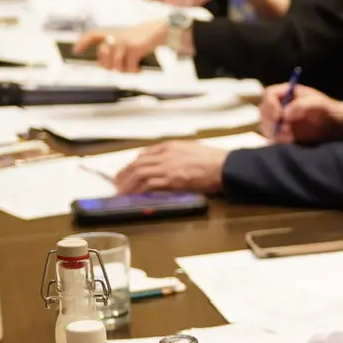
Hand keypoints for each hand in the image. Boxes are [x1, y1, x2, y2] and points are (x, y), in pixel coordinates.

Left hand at [75, 20, 163, 72]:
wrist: (154, 31)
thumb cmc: (136, 38)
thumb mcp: (122, 40)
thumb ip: (111, 49)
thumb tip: (103, 65)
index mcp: (109, 33)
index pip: (92, 35)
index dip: (82, 42)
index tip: (75, 51)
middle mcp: (113, 37)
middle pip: (103, 60)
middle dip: (109, 67)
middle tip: (119, 67)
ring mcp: (122, 43)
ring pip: (116, 67)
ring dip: (124, 70)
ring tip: (131, 69)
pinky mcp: (133, 49)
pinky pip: (128, 67)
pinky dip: (134, 71)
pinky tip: (139, 70)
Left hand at [111, 142, 228, 194]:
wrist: (225, 166)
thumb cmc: (215, 160)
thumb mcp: (192, 150)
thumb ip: (177, 154)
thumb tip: (167, 164)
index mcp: (170, 146)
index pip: (144, 154)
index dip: (132, 164)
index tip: (127, 172)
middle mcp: (165, 155)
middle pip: (137, 164)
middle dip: (124, 175)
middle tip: (118, 184)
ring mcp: (168, 167)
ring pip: (139, 174)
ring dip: (128, 184)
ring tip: (121, 193)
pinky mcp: (172, 180)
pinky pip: (149, 185)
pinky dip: (138, 191)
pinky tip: (134, 196)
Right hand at [259, 80, 342, 143]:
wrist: (336, 126)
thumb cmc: (327, 109)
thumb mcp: (318, 103)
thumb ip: (301, 106)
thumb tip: (285, 114)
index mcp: (286, 93)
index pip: (269, 95)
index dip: (271, 105)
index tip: (279, 116)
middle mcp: (279, 106)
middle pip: (263, 111)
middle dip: (270, 121)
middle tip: (284, 130)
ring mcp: (279, 121)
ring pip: (266, 126)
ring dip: (275, 133)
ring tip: (291, 138)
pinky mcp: (282, 134)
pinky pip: (274, 139)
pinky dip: (280, 141)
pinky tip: (292, 142)